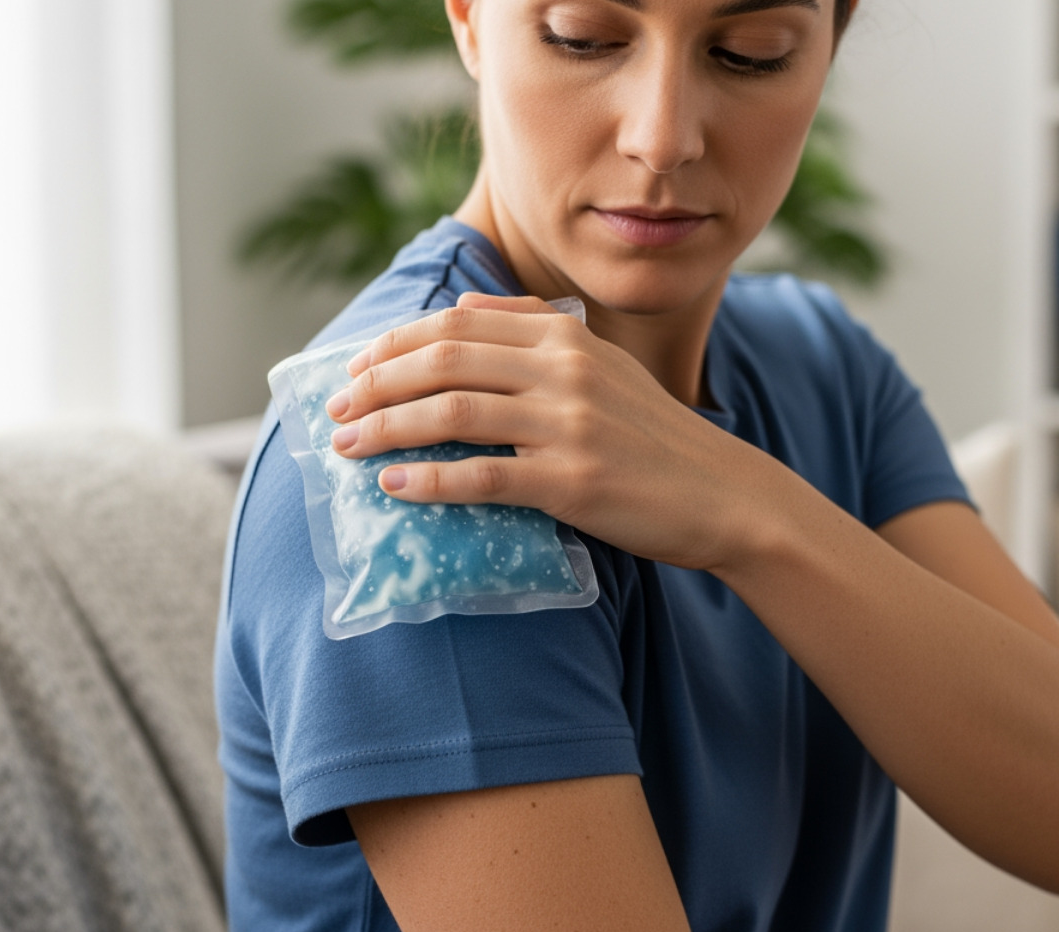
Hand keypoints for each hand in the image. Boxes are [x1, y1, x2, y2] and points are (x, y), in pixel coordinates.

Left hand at [323, 292, 768, 571]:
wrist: (723, 494)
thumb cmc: (655, 436)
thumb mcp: (604, 365)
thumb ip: (533, 330)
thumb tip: (464, 309)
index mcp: (564, 337)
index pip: (457, 326)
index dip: (395, 345)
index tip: (355, 369)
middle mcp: (563, 370)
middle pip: (443, 361)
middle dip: (376, 384)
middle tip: (335, 410)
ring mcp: (567, 424)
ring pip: (451, 413)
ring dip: (386, 429)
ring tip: (346, 448)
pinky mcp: (571, 480)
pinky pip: (482, 477)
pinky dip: (429, 481)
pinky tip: (394, 487)